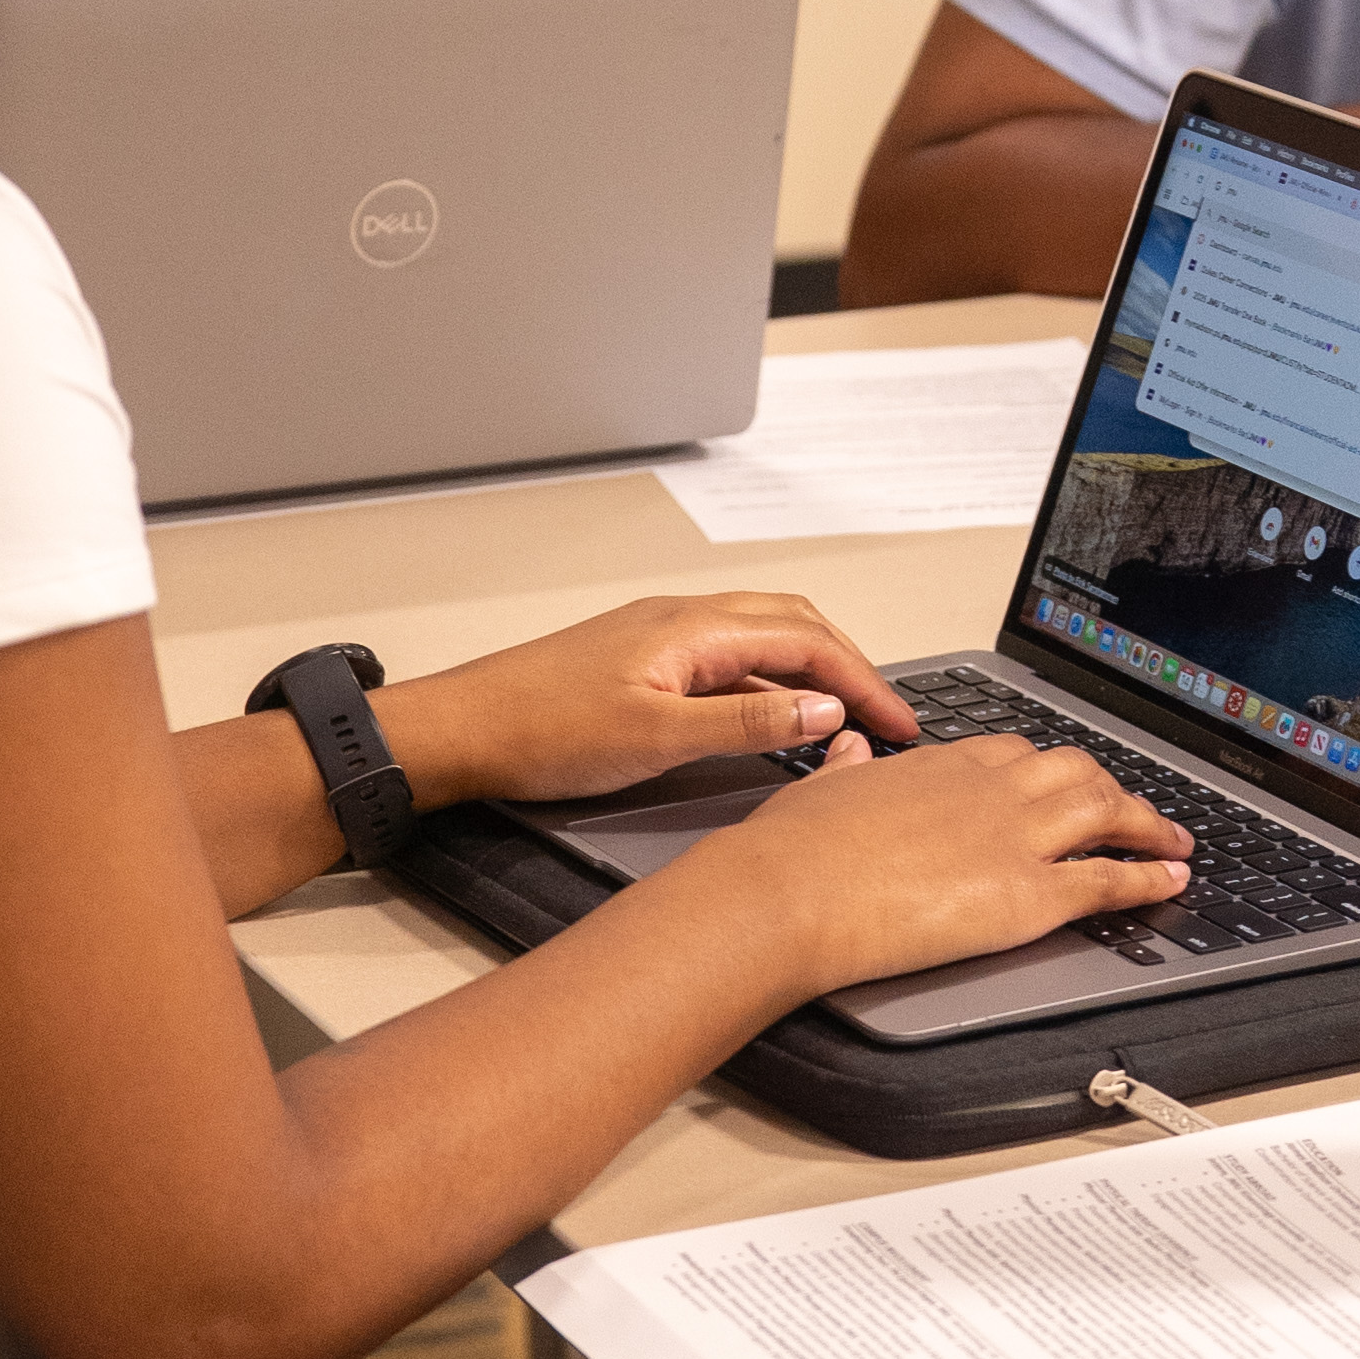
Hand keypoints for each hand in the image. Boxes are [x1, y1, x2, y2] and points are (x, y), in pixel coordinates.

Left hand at [384, 594, 918, 812]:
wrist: (459, 731)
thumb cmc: (538, 730)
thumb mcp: (655, 738)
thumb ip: (747, 721)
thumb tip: (824, 709)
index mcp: (693, 628)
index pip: (808, 641)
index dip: (864, 681)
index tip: (900, 723)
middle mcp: (683, 620)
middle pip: (795, 626)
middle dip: (852, 667)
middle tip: (889, 720)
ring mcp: (662, 638)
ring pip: (763, 638)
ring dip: (814, 670)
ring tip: (848, 718)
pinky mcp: (644, 662)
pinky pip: (731, 657)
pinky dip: (773, 680)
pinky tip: (775, 717)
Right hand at [704, 730, 1192, 998]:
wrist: (789, 892)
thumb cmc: (791, 850)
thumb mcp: (821, 786)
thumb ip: (849, 767)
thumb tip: (854, 750)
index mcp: (940, 762)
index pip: (1016, 752)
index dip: (1050, 768)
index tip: (1064, 780)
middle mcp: (988, 789)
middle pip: (1076, 771)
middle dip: (1114, 786)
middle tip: (1134, 808)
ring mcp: (1014, 838)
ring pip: (1107, 812)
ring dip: (1150, 824)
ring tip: (1175, 840)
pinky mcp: (1027, 894)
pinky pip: (1108, 879)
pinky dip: (1150, 876)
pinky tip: (1172, 880)